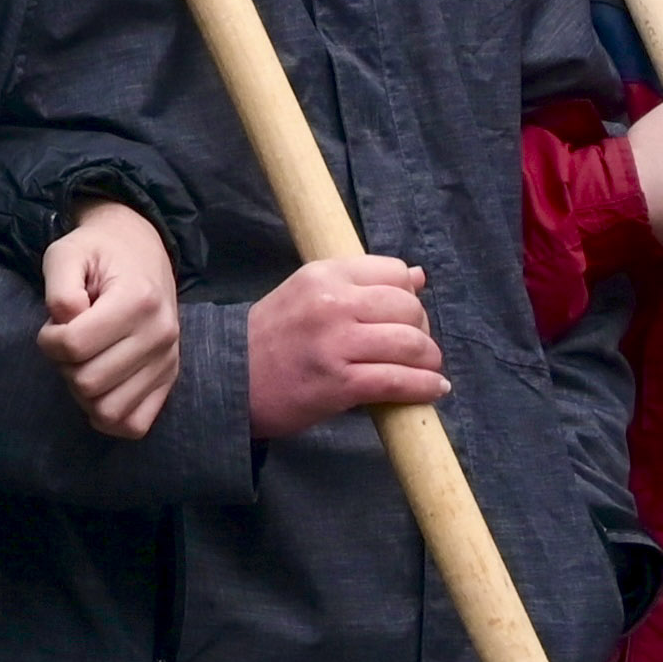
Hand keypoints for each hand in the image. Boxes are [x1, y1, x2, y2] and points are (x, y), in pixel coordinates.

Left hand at [38, 200, 181, 440]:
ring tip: (85, 361)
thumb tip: (64, 325)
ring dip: (84, 393)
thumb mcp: (67, 252)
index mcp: (137, 300)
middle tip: (69, 341)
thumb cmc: (98, 251)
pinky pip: (135, 424)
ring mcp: (168, 361)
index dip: (48, 339)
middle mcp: (160, 335)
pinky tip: (99, 389)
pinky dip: (110, 416)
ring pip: (109, 410)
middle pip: (88, 382)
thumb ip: (59, 288)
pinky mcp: (169, 379)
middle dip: (64, 366)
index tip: (53, 324)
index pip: (73, 346)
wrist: (141, 248)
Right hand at [247, 255, 443, 439]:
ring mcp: (336, 343)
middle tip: (417, 348)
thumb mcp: (308, 294)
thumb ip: (359, 284)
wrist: (228, 379)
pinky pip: (398, 381)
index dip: (410, 295)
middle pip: (408, 307)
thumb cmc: (271, 337)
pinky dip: (424, 386)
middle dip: (423, 330)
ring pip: (410, 343)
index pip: (394, 273)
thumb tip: (418, 275)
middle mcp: (332, 303)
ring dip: (429, 359)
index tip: (405, 316)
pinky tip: (434, 388)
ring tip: (428, 369)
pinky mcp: (339, 383)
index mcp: (324, 274)